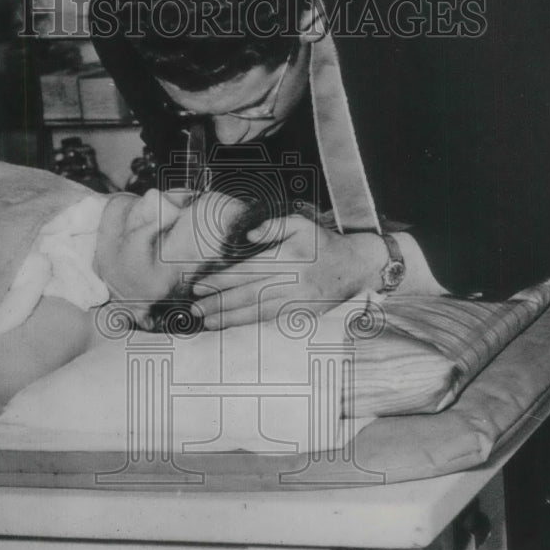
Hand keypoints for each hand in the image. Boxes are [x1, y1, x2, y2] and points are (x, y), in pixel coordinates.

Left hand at [191, 215, 386, 328]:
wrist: (355, 267)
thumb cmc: (323, 243)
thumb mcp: (302, 224)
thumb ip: (273, 226)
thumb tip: (247, 236)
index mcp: (289, 257)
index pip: (248, 270)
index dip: (222, 280)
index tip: (200, 285)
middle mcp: (292, 280)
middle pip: (248, 294)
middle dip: (218, 302)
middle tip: (194, 308)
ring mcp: (296, 300)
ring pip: (256, 311)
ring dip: (228, 318)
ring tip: (205, 321)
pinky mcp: (300, 313)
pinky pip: (268, 320)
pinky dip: (246, 324)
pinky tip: (229, 325)